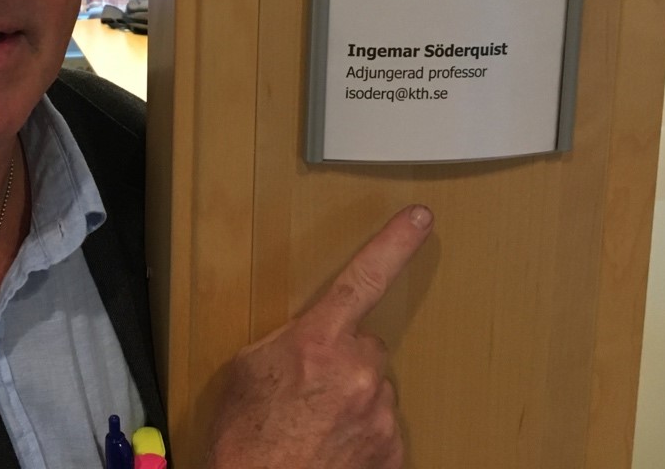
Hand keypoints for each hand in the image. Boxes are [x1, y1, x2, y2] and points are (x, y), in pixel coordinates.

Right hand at [205, 205, 433, 468]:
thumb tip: (310, 339)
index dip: (394, 244)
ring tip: (312, 425)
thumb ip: (288, 340)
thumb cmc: (243, 439)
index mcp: (319, 343)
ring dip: (350, 400)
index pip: (364, 279)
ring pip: (373, 389)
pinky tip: (329, 447)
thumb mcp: (248, 369)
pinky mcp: (393, 453)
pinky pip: (381, 427)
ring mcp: (380, 417)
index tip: (420, 219)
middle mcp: (359, 374)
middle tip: (307, 390)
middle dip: (341, 360)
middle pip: (364, 347)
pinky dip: (360, 434)